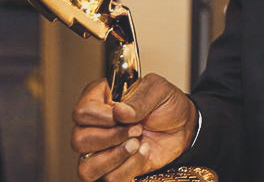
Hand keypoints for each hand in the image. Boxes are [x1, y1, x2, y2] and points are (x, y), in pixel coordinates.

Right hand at [71, 73, 197, 181]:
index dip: (101, 116)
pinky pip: (109, 179)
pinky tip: (143, 153)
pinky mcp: (113, 170)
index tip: (121, 113)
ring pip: (86, 166)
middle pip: (79, 140)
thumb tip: (118, 111)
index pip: (81, 112)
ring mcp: (101, 151)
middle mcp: (95, 127)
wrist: (184, 128)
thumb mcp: (158, 90)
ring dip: (116, 156)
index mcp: (101, 100)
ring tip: (138, 143)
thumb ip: (138, 98)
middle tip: (136, 129)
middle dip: (111, 137)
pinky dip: (130, 167)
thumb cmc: (167, 105)